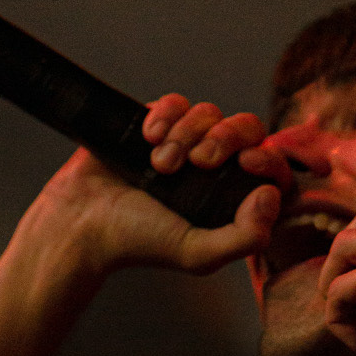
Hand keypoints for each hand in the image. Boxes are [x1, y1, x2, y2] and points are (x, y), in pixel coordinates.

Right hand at [14, 94, 288, 279]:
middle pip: (248, 128)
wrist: (82, 220)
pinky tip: (147, 138)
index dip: (269, 158)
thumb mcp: (197, 253)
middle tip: (200, 161)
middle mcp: (215, 169)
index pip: (273, 168)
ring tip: (160, 164)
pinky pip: (176, 102)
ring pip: (210, 113)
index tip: (247, 163)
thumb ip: (245, 237)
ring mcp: (186, 143)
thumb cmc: (139, 242)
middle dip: (228, 137)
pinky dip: (166, 115)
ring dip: (188, 134)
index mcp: (232, 199)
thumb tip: (271, 194)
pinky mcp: (156, 124)